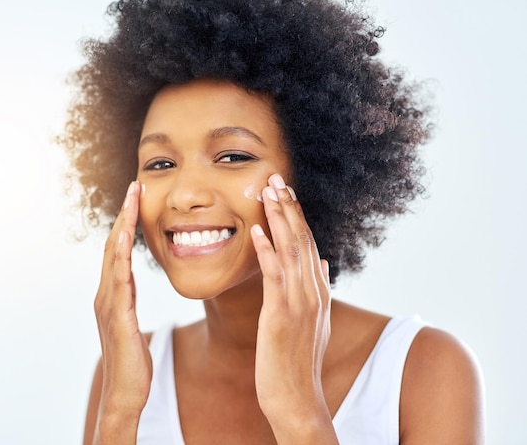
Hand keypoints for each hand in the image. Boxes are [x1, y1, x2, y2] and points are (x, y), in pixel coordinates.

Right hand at [93, 181, 151, 442]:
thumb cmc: (133, 360)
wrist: (125, 391)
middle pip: (113, 246)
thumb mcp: (130, 322)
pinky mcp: (117, 317)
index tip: (136, 198)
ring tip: (132, 202)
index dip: (126, 223)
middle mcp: (106, 294)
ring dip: (123, 228)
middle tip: (135, 187)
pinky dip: (121, 259)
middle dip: (124, 215)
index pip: (118, 251)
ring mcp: (109, 304)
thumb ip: (127, 300)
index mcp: (112, 294)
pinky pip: (119, 282)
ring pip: (114, 257)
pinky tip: (126, 242)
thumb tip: (128, 283)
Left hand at [251, 174, 336, 443]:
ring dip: (279, 219)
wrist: (297, 398)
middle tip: (275, 178)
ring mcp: (299, 303)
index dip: (296, 216)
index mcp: (317, 292)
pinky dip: (267, 250)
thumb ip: (318, 289)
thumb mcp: (314, 322)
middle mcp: (312, 292)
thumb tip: (321, 262)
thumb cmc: (298, 362)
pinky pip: (275, 275)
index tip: (285, 192)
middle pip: (301, 240)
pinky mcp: (281, 315)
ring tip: (268, 191)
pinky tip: (257, 230)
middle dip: (288, 207)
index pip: (308, 245)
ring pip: (291, 251)